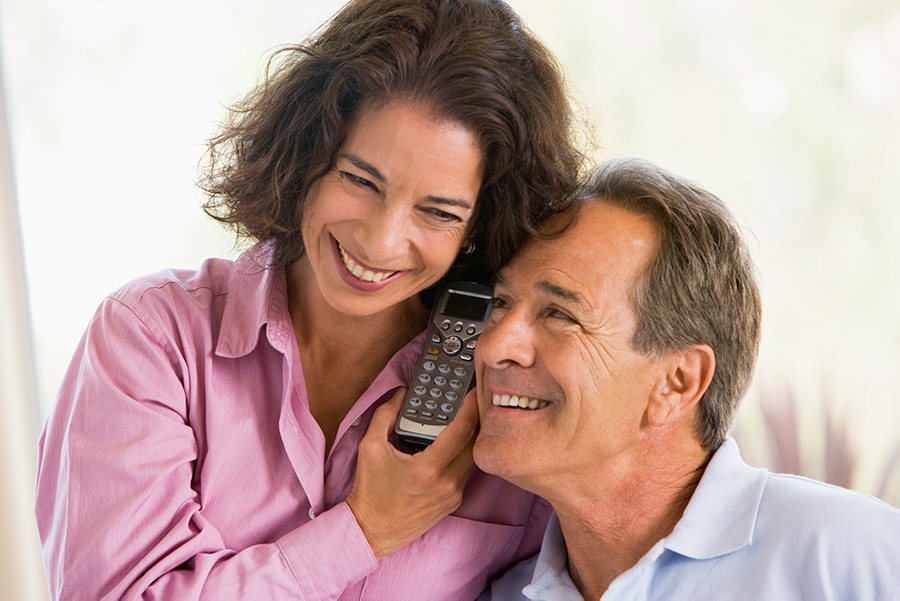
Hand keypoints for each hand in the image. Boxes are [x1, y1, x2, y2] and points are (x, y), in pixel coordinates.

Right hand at [345, 387, 477, 558]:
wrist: (371, 530)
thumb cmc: (370, 491)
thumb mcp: (370, 447)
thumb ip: (385, 415)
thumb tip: (400, 394)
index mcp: (429, 468)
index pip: (462, 430)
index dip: (471, 407)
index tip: (474, 392)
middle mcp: (447, 483)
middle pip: (474, 443)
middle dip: (474, 420)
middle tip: (470, 403)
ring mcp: (453, 495)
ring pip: (471, 459)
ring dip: (468, 440)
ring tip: (460, 422)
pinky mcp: (453, 504)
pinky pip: (465, 474)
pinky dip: (460, 458)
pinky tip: (450, 449)